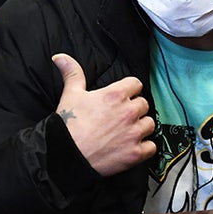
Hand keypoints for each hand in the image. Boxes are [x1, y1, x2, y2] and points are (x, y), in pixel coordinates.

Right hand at [52, 53, 156, 176]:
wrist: (66, 156)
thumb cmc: (68, 125)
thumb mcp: (70, 94)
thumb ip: (72, 73)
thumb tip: (61, 57)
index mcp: (116, 95)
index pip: (136, 84)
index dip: (129, 91)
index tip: (122, 98)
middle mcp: (129, 112)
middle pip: (144, 104)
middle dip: (134, 109)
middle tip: (121, 117)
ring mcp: (134, 133)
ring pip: (150, 124)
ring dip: (141, 127)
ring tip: (126, 132)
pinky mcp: (135, 153)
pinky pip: (152, 147)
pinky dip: (144, 148)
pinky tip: (132, 147)